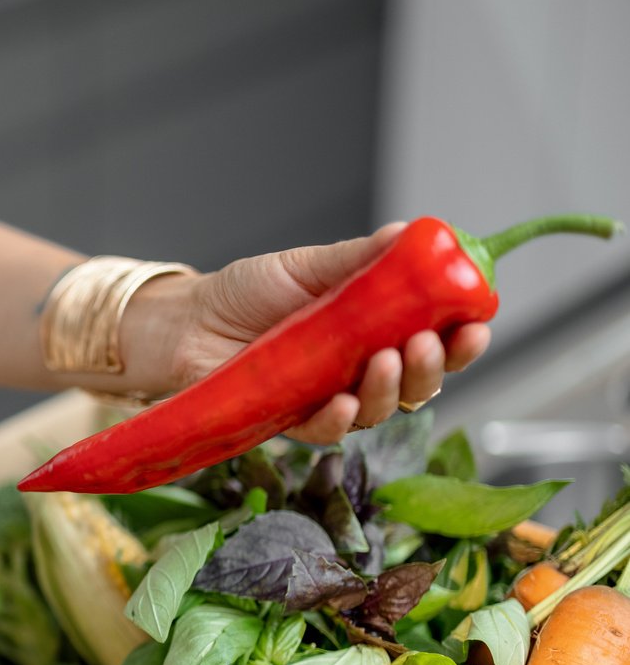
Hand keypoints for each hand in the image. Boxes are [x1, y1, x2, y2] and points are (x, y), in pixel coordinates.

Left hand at [130, 223, 490, 443]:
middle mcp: (360, 369)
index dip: (463, 338)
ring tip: (386, 362)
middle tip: (427, 344)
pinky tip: (345, 401)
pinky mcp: (292, 422)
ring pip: (381, 409)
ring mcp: (329, 398)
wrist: (187, 321)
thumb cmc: (247, 293)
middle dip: (433, 367)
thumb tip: (410, 232)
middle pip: (419, 382)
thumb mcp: (306, 265)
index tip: (478, 323)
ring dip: (392, 391)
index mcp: (376, 329)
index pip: (436, 340)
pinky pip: (327, 431)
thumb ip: (359, 258)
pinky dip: (341, 420)